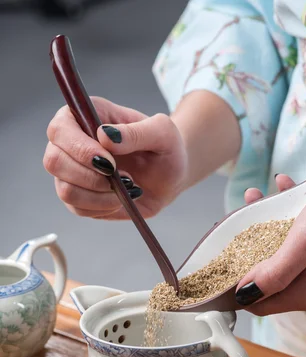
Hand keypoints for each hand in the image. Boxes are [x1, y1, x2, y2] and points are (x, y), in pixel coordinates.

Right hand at [44, 96, 187, 218]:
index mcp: (85, 117)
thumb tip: (104, 135)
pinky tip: (121, 200)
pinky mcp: (80, 198)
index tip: (109, 163)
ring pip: (64, 190)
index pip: (59, 129)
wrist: (171, 175)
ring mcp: (72, 172)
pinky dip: (102, 208)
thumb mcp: (163, 133)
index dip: (79, 149)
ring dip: (98, 195)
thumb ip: (137, 132)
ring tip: (127, 188)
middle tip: (123, 178)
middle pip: (54, 161)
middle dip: (89, 176)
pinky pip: (77, 209)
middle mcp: (71, 144)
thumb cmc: (166, 147)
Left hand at [236, 173, 305, 316]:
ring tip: (262, 199)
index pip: (259, 304)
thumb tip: (244, 294)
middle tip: (243, 216)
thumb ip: (276, 271)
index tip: (224, 258)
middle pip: (271, 283)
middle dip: (253, 250)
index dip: (237, 284)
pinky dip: (293, 231)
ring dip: (271, 233)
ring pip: (287, 264)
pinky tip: (287, 196)